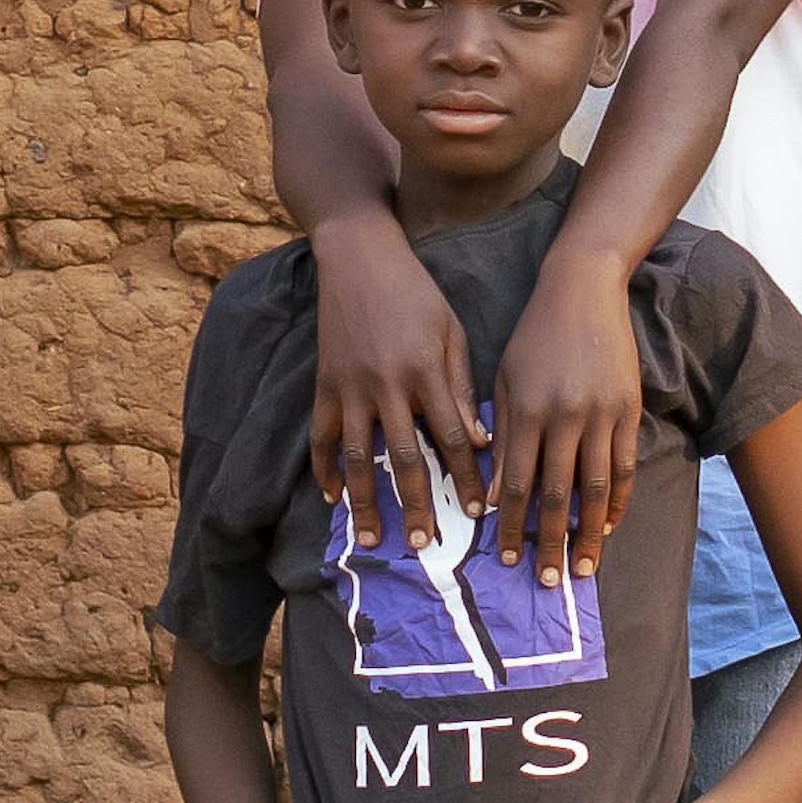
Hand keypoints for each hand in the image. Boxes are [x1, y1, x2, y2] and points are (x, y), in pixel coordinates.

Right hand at [303, 212, 483, 561]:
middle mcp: (388, 384)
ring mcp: (350, 387)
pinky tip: (333, 496)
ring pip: (360, 457)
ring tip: (371, 537)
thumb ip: (461, 386)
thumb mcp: (451, 331)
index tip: (478, 511)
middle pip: (406, 458)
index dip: (467, 477)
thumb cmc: (415, 291)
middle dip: (417, 505)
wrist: (358, 257)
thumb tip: (479, 442)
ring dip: (366, 501)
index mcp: (426, 370)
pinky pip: (321, 436)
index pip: (453, 438)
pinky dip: (325, 469)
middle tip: (424, 545)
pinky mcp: (324, 384)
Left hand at [491, 251, 649, 580]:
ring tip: (583, 567)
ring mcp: (601, 414)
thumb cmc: (533, 336)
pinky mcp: (628, 409)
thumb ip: (500, 435)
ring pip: (595, 488)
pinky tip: (608, 525)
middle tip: (545, 581)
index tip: (507, 557)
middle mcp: (565, 417)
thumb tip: (493, 493)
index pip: (516, 482)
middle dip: (549, 542)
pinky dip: (617, 500)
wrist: (582, 291)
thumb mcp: (504, 380)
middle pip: (555, 494)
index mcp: (527, 410)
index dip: (512, 524)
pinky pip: (624, 465)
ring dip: (588, 534)